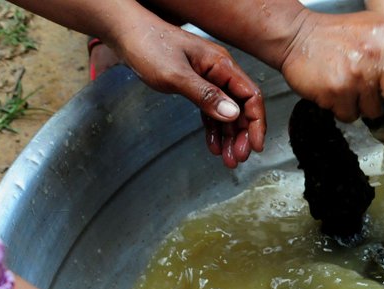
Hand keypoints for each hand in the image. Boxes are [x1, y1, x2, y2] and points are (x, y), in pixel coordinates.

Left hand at [111, 19, 265, 167]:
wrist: (127, 34)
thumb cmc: (149, 45)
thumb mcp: (177, 74)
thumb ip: (206, 95)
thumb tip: (232, 114)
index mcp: (221, 65)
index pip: (251, 96)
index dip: (256, 123)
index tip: (255, 145)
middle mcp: (220, 72)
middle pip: (242, 108)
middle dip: (242, 135)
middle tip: (237, 158)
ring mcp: (210, 79)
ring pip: (227, 113)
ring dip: (229, 137)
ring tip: (227, 159)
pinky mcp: (198, 86)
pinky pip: (211, 111)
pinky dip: (214, 130)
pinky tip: (213, 145)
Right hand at [280, 10, 383, 122]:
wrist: (296, 37)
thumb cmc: (338, 34)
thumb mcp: (376, 27)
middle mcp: (377, 54)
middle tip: (379, 92)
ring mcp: (357, 74)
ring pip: (375, 112)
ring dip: (363, 105)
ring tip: (351, 85)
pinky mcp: (337, 91)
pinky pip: (351, 116)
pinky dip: (344, 109)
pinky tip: (337, 91)